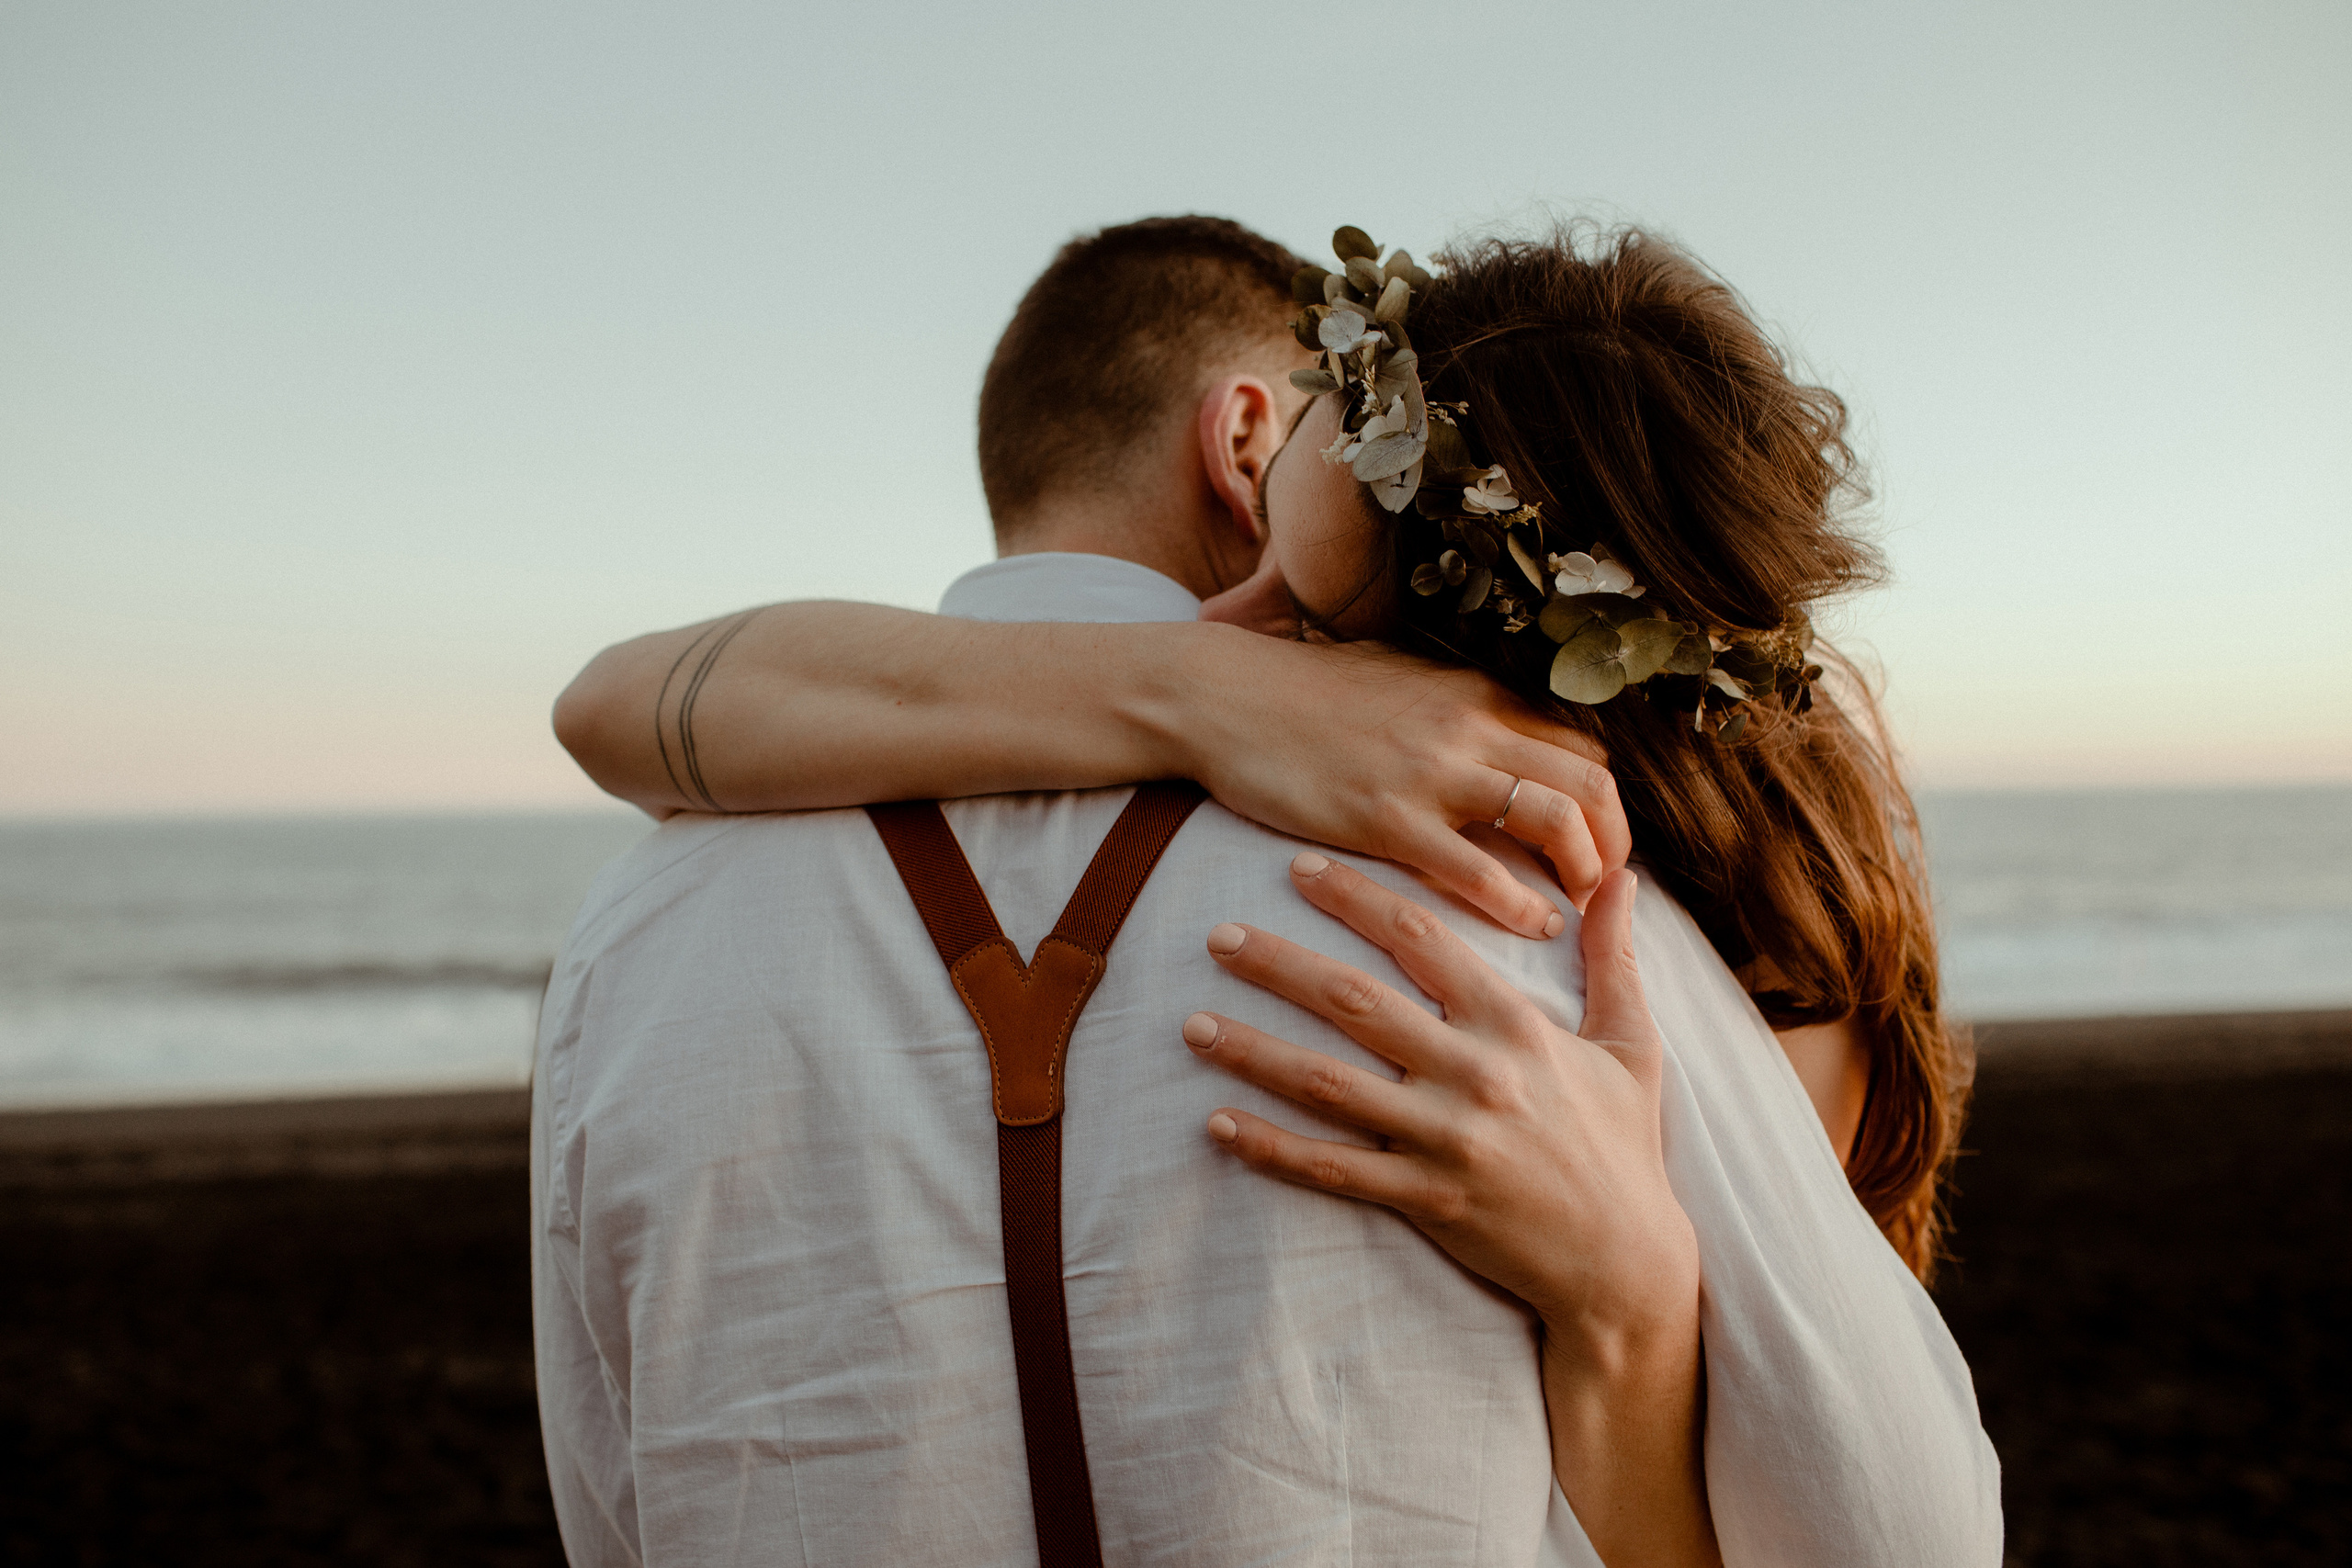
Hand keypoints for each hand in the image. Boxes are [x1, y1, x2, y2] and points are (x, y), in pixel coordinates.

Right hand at [1172, 629, 1629, 937]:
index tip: (1600, 847)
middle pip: (1589, 782)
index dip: (1607, 806)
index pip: (1580, 748)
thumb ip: (1449, 710)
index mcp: (1475, 695)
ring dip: (1582, 872)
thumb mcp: (1395, 681)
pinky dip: (1519, 904)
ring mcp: (1431, 772)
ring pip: (1553, 818)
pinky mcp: (1387, 817)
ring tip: (1575, 911)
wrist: (1221, 697)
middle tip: (1605, 889)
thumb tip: (1485, 741)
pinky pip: (1479, 868)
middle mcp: (1469, 726)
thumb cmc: (1299, 695)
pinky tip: (1530, 928)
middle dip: (1613, 843)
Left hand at [1187, 857, 1718, 1565]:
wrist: (1625, 1265)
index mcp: (1515, 1025)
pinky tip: (1217, 1125)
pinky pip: (1332, 1170)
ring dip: (1253, 1051)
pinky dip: (1271, 1148)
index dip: (1357, 897)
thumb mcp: (1632, 1044)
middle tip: (1217, 933)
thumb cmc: (1624, 1146)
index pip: (1422, 939)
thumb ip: (1613, 959)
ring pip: (1327, 1084)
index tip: (1300, 869)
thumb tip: (1620, 878)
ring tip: (1191, 1025)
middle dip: (1279, 964)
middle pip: (1355, 1003)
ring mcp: (1444, 1141)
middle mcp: (1473, 1074)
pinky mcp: (1424, 1201)